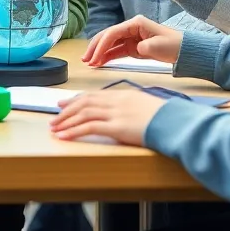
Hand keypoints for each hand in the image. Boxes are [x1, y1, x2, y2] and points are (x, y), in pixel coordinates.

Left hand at [51, 89, 167, 145]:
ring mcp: (116, 113)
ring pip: (83, 114)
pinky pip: (89, 127)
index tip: (66, 103)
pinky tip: (64, 136)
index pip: (95, 95)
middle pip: (85, 102)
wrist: (175, 122)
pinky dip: (73, 131)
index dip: (78, 99)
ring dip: (66, 121)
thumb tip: (126, 115)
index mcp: (124, 95)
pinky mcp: (116, 127)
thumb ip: (133, 108)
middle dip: (67, 110)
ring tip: (54, 128)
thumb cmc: (166, 117)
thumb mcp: (147, 107)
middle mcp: (116, 101)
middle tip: (55, 115)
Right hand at [84, 15, 182, 67]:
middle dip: (95, 47)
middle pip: (107, 36)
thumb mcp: (159, 46)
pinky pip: (116, 51)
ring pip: (109, 44)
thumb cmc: (174, 45)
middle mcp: (130, 28)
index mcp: (135, 23)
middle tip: (85, 60)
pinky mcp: (132, 47)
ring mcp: (130, 37)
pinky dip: (107, 57)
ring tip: (89, 63)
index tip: (94, 57)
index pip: (113, 32)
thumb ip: (144, 47)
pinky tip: (99, 63)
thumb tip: (133, 48)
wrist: (185, 51)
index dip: (102, 45)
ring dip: (99, 53)